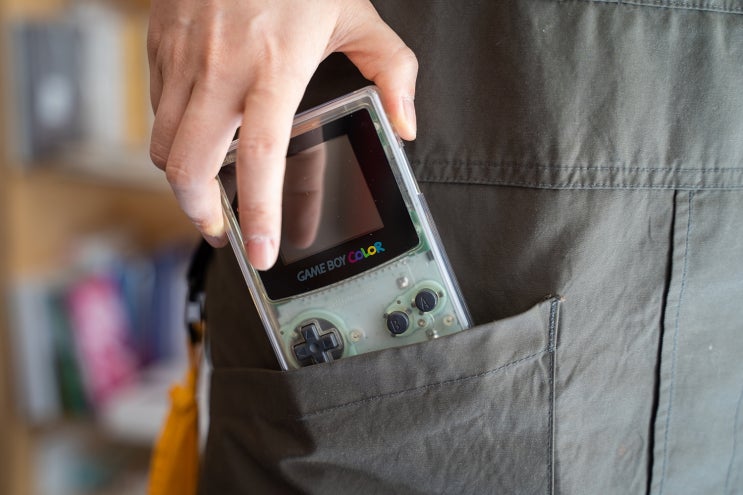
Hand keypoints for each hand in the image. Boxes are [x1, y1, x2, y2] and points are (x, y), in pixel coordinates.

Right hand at [147, 0, 417, 269]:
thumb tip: (407, 123)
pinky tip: (199, 135)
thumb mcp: (358, 15)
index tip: (261, 250)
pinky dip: (173, 134)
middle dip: (200, 213)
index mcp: (275, 66)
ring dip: (182, 180)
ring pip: (162, 144)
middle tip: (222, 229)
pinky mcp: (159, 42)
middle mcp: (220, 67)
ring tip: (207, 192)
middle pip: (187, 167)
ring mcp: (182, 55)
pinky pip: (155, 107)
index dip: (259, 213)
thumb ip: (392, 72)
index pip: (262, 159)